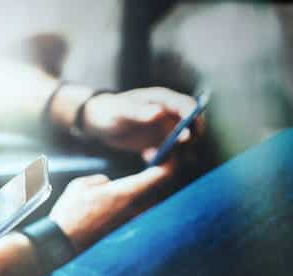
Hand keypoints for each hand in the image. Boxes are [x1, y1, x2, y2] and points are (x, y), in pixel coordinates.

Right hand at [49, 164, 174, 250]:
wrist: (62, 243)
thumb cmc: (69, 213)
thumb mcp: (81, 185)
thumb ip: (100, 180)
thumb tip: (108, 183)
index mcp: (126, 193)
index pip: (161, 176)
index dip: (170, 162)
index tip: (169, 155)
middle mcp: (134, 210)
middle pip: (162, 190)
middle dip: (162, 176)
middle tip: (156, 164)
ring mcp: (130, 223)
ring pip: (151, 203)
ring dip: (150, 191)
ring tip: (141, 182)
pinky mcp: (123, 232)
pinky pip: (139, 214)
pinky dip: (139, 204)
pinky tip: (125, 200)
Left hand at [82, 87, 200, 154]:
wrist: (99, 122)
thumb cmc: (110, 111)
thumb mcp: (122, 111)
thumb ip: (140, 112)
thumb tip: (160, 112)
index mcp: (163, 100)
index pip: (187, 106)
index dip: (193, 118)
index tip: (190, 133)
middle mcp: (169, 114)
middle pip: (191, 125)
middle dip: (190, 137)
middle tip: (179, 148)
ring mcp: (165, 129)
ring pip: (181, 142)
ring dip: (175, 151)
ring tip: (153, 154)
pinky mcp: (158, 143)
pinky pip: (168, 153)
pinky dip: (162, 158)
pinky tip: (146, 156)